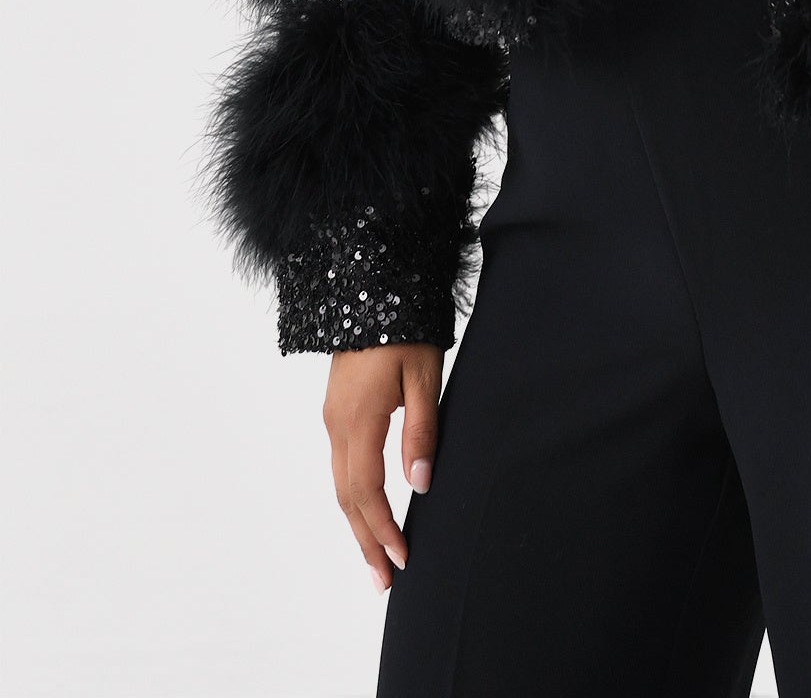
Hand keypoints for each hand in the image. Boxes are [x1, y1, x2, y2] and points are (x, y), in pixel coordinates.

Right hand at [322, 343, 443, 592]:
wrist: (369, 283)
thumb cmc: (404, 327)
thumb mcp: (423, 375)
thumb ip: (421, 431)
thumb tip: (420, 486)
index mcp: (358, 420)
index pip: (368, 491)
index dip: (384, 529)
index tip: (403, 559)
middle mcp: (337, 425)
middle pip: (348, 498)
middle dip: (366, 542)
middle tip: (384, 581)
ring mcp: (333, 417)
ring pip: (341, 484)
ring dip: (358, 523)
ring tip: (377, 557)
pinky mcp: (337, 409)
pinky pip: (341, 465)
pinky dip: (354, 497)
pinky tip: (368, 510)